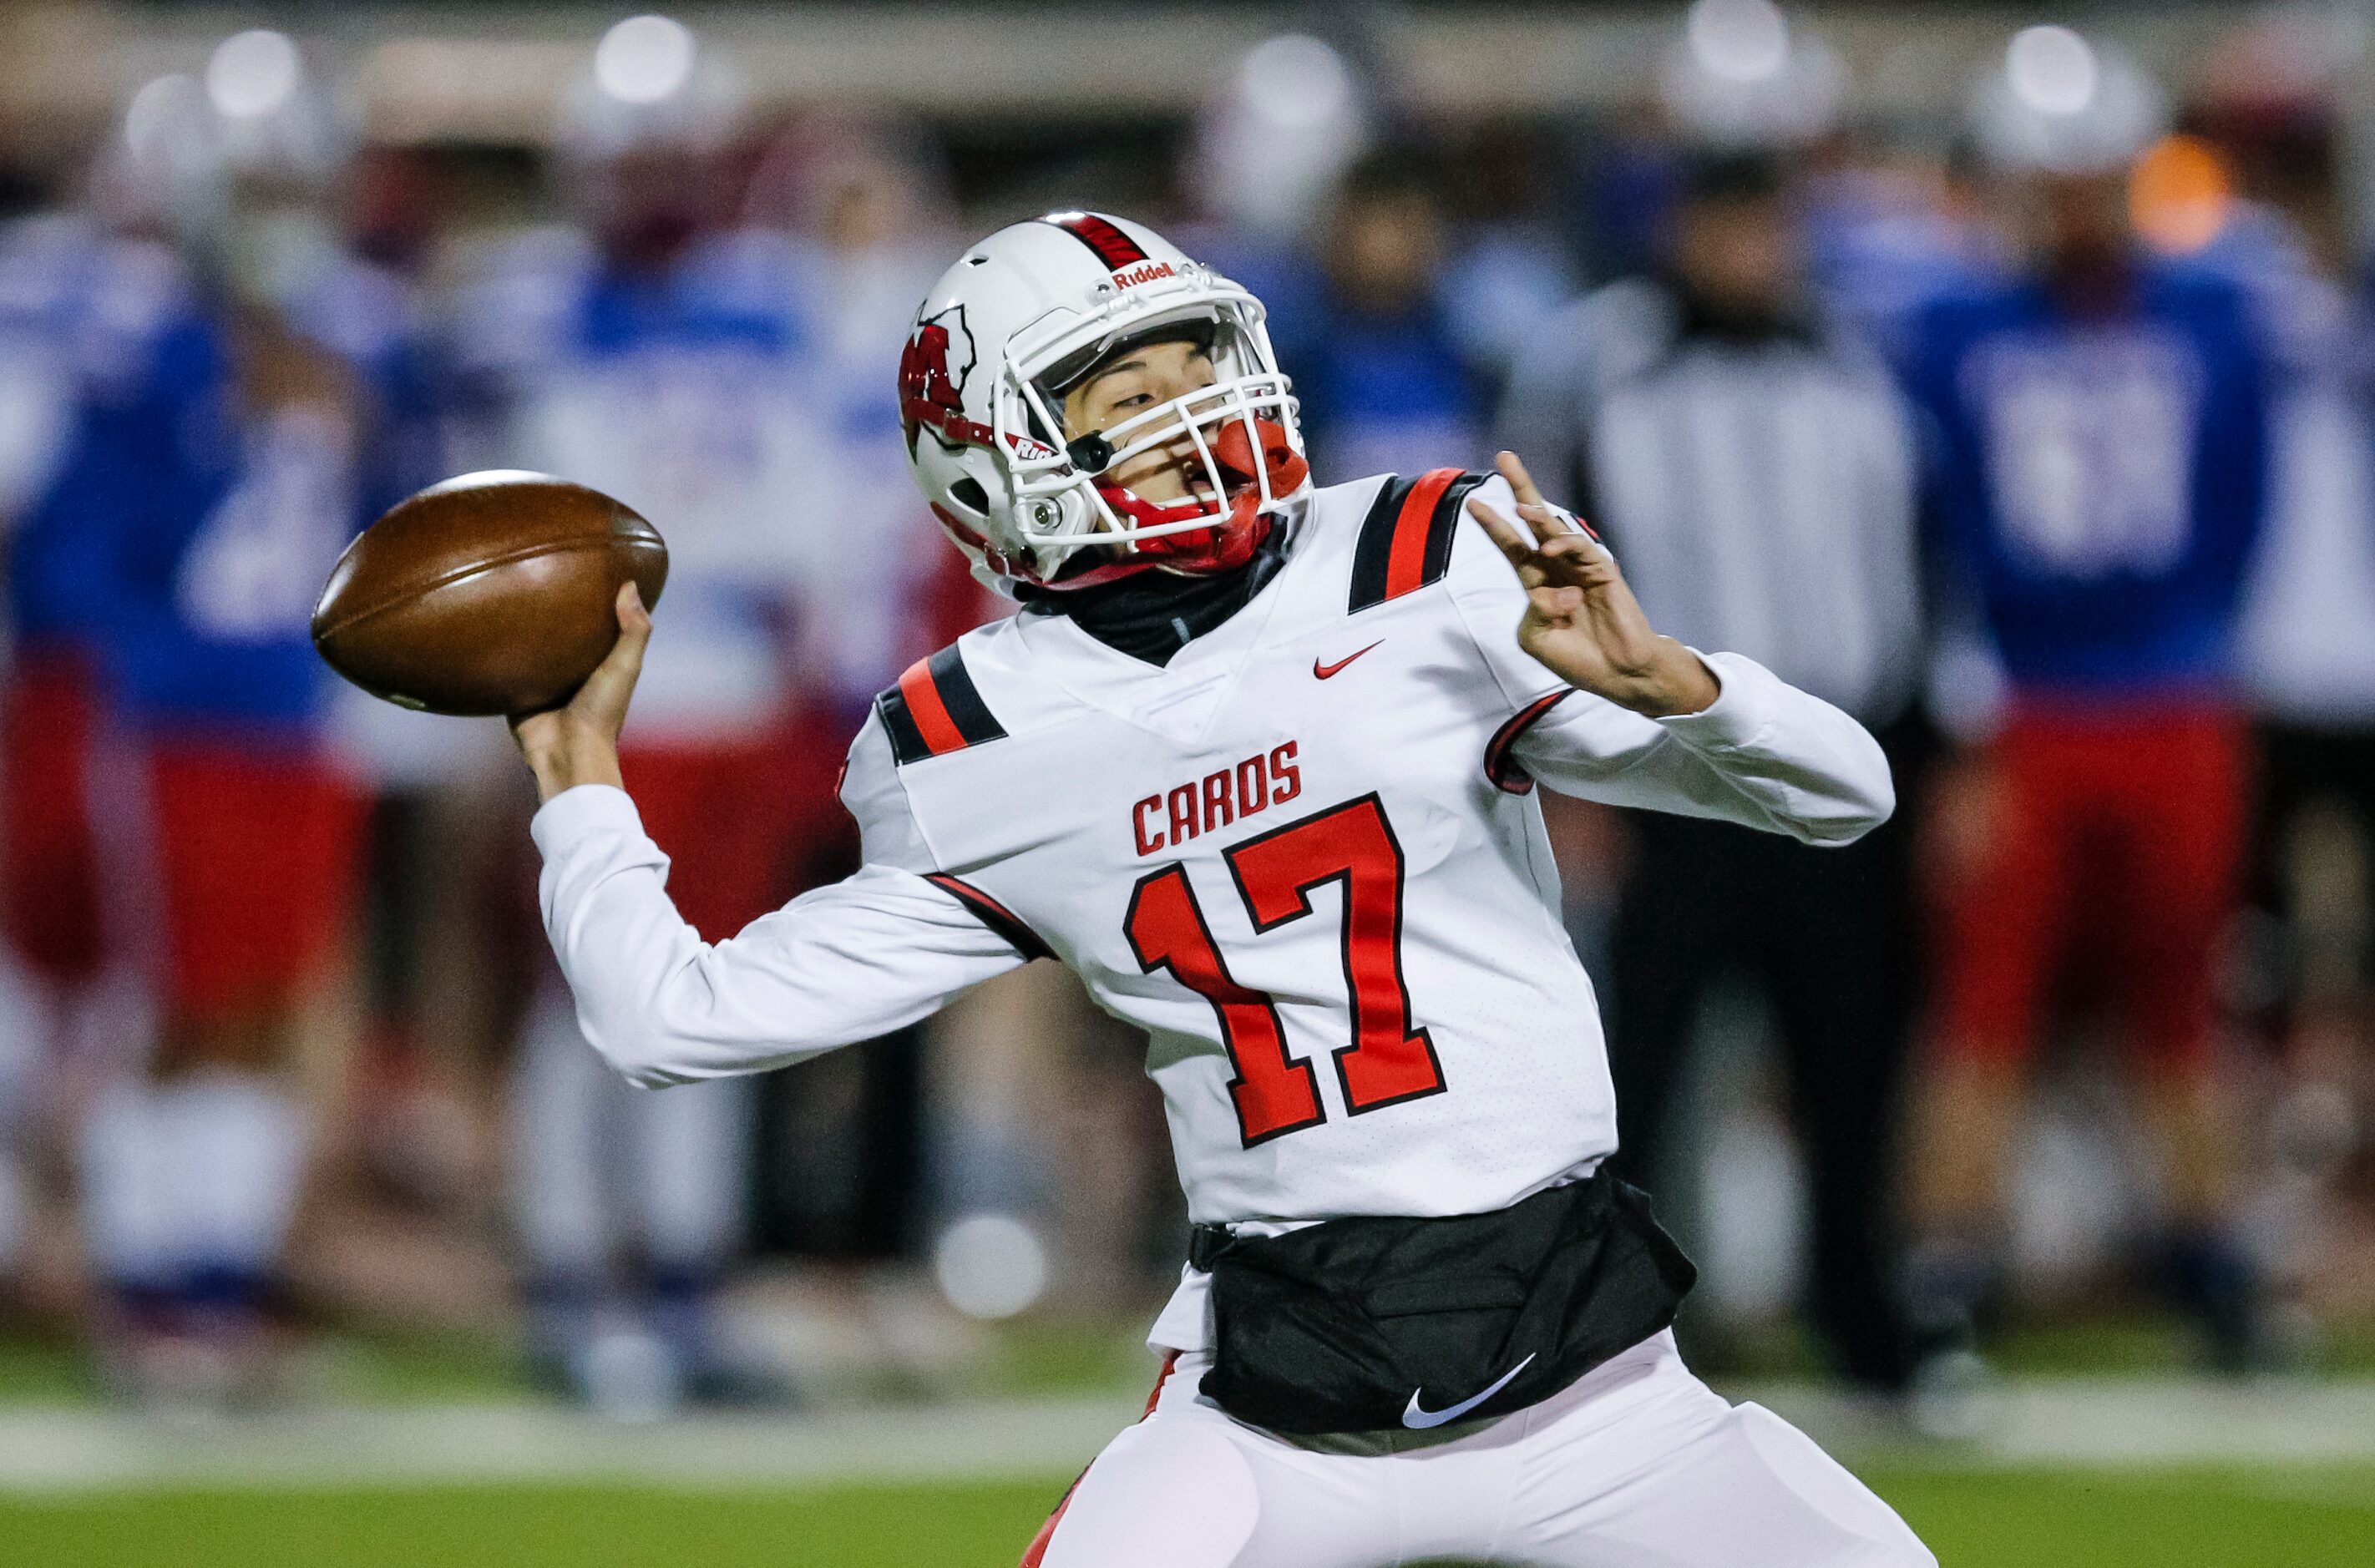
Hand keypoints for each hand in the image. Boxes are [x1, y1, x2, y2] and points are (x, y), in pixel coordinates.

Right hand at [511, 581, 650, 802]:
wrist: (566, 754)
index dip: (591, 596)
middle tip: (533, 564)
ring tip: (502, 583)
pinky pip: (501, 663)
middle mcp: (568, 666)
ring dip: (518, 623)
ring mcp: (539, 678)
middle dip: (547, 605)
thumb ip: (633, 630)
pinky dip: (494, 647)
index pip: (594, 620)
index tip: (583, 562)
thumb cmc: (602, 713)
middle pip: (557, 629)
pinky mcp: (513, 689)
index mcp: (597, 660)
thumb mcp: (624, 667)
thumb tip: (630, 585)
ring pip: (527, 643)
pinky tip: (478, 619)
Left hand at [1466, 451, 1717, 717]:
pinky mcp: (1603, 572)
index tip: (1473, 502)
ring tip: (1521, 509)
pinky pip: (1581, 550)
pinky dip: (1565, 545)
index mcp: (1537, 582)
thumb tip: (1553, 590)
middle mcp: (1557, 568)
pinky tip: (1549, 547)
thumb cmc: (1577, 659)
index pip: (1512, 547)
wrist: (1617, 674)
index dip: (1494, 525)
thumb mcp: (1537, 640)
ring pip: (1556, 529)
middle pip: (1535, 521)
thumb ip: (1534, 615)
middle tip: (1504, 457)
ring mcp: (1580, 567)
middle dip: (1521, 489)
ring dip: (1538, 517)